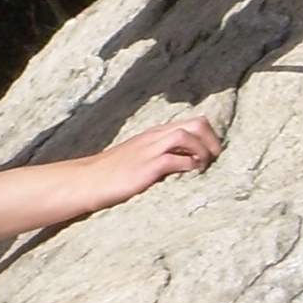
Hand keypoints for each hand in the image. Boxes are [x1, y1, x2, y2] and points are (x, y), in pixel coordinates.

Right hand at [81, 114, 222, 209]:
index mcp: (155, 133)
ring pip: (187, 135)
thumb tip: (182, 163)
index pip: (192, 122)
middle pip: (196, 123)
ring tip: (203, 167)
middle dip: (212, 140)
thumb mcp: (138, 156)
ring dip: (202, 151)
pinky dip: (188, 165)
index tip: (212, 153)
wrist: (88, 180)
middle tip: (214, 159)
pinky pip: (174, 159)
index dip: (209, 136)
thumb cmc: (112, 172)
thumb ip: (159, 154)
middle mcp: (155, 137)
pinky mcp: (146, 167)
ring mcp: (150, 150)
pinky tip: (190, 174)